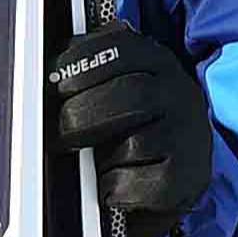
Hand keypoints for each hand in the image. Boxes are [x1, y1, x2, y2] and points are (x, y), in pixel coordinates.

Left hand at [47, 29, 212, 225]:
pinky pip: (138, 183)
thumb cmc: (134, 128)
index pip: (119, 49)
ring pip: (134, 143)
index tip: (54, 83)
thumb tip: (49, 71)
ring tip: (92, 163)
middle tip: (59, 135)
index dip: (79, 65)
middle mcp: (180, 93)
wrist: (176, 174)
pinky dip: (114, 187)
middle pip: (128, 96)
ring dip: (101, 157)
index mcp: (158, 62)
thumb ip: (90, 70)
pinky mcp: (186, 176)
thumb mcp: (117, 87)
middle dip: (82, 116)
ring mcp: (187, 135)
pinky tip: (111, 184)